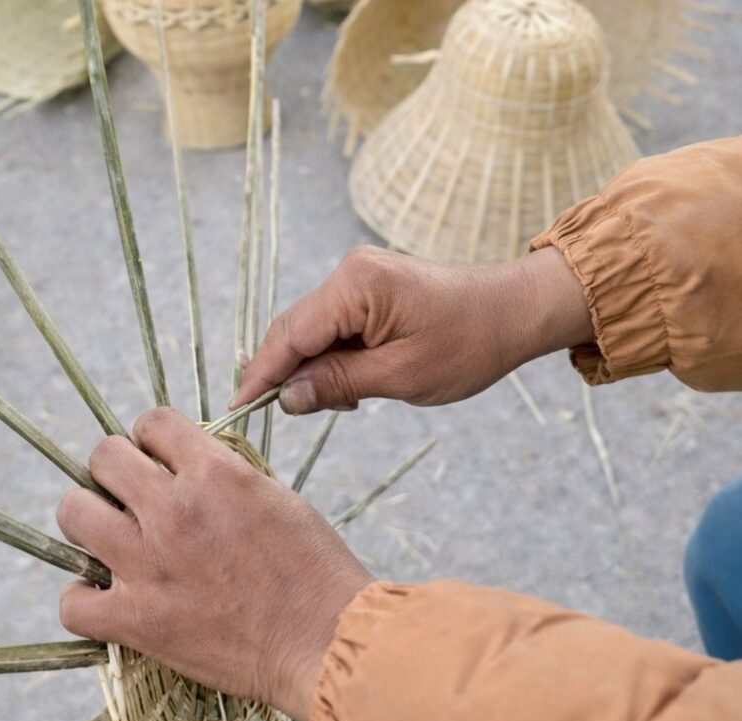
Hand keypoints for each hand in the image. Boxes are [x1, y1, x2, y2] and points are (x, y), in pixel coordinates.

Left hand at [57, 408, 373, 720]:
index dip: (153, 439)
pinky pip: (73, 603)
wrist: (326, 642)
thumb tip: (186, 467)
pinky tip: (107, 597)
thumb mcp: (277, 498)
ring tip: (112, 538)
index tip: (159, 460)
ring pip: (74, 513)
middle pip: (102, 457)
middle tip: (132, 497)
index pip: (153, 422)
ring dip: (90, 521)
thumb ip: (224, 476)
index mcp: (215, 474)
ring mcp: (148, 566)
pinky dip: (84, 599)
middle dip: (116, 471)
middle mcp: (174, 510)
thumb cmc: (315, 572)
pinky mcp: (138, 621)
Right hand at [231, 244, 592, 414]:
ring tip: (349, 400)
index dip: (261, 375)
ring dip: (316, 370)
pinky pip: (332, 328)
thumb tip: (286, 398)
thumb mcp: (401, 376)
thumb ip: (338, 384)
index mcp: (355, 286)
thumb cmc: (470, 344)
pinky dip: (333, 359)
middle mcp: (349, 273)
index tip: (236, 409)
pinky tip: (354, 383)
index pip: (289, 336)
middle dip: (289, 375)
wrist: (515, 312)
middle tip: (298, 414)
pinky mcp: (368, 290)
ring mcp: (358, 279)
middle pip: (293, 331)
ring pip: (311, 332)